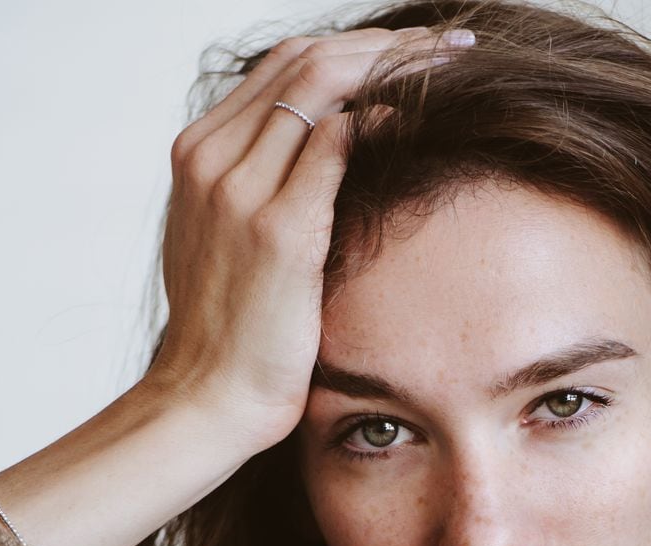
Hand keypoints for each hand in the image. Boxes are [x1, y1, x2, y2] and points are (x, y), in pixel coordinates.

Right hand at [141, 26, 474, 452]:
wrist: (204, 397)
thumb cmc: (228, 329)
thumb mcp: (229, 239)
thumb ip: (260, 184)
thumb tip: (329, 147)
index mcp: (196, 152)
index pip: (283, 64)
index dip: (356, 46)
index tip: (413, 49)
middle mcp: (211, 157)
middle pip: (306, 58)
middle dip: (388, 43)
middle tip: (452, 42)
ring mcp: (240, 188)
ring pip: (323, 83)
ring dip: (398, 65)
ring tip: (454, 63)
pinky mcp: (279, 229)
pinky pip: (337, 144)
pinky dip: (383, 118)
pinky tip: (424, 119)